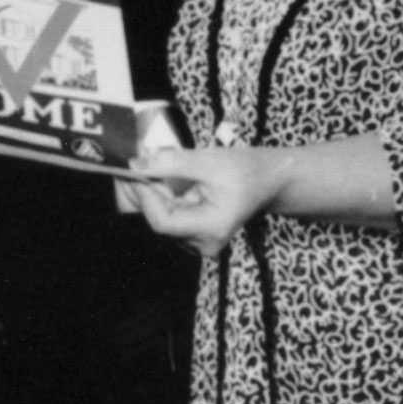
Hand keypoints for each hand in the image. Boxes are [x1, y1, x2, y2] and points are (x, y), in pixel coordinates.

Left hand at [128, 144, 278, 258]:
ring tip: (146, 166)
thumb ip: (170, 163)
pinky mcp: (195, 232)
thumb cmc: (247, 170)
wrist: (270, 179)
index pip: (162, 222)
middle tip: (131, 164)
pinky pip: (169, 216)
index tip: (133, 170)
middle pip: (159, 221)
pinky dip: (160, 196)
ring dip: (150, 193)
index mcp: (212, 228)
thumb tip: (135, 164)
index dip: (144, 196)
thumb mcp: (208, 161)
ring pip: (161, 218)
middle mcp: (204, 242)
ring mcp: (199, 240)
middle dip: (143, 191)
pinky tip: (157, 177)